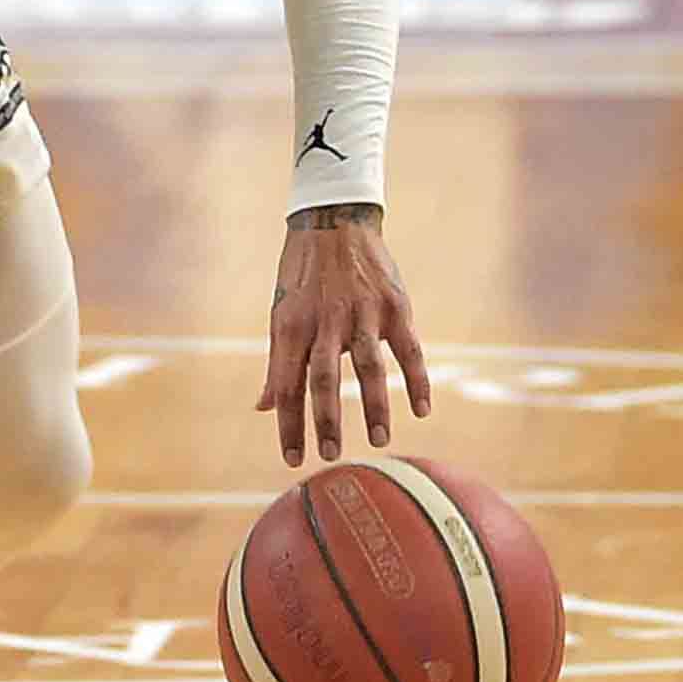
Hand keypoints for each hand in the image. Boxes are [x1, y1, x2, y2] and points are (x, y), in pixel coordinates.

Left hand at [258, 208, 429, 466]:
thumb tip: (261, 407)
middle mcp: (324, 321)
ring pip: (368, 367)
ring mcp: (362, 312)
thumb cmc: (302, 277)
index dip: (288, 425)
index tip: (292, 460)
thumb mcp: (281, 314)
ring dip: (374, 406)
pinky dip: (416, 380)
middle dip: (325, 421)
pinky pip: (409, 350)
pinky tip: (421, 410)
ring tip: (378, 441)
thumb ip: (276, 363)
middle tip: (330, 457)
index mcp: (290, 326)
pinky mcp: (395, 306)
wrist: (334, 221)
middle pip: (323, 379)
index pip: (285, 385)